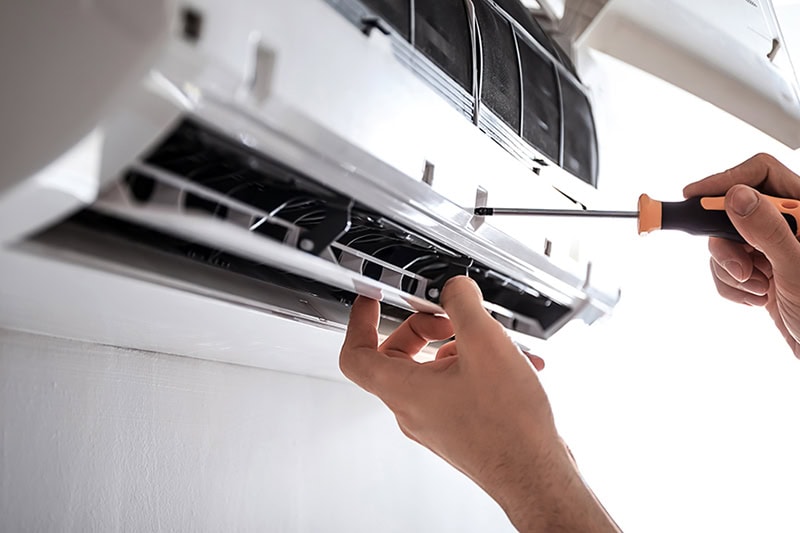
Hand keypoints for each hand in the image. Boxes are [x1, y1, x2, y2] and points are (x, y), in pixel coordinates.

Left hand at [339, 276, 618, 531]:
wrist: (536, 474)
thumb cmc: (509, 426)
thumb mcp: (485, 344)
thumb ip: (462, 304)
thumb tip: (454, 288)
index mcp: (404, 390)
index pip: (356, 355)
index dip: (359, 321)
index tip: (372, 300)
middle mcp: (413, 409)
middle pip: (398, 356)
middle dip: (424, 328)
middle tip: (450, 317)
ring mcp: (436, 421)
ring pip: (433, 370)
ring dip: (459, 346)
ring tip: (492, 342)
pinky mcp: (458, 427)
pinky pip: (455, 386)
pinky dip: (476, 367)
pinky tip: (511, 363)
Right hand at [683, 153, 799, 356]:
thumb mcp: (797, 269)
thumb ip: (767, 230)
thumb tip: (736, 198)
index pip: (761, 174)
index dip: (726, 181)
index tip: (695, 197)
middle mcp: (790, 224)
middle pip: (734, 209)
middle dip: (727, 243)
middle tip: (737, 266)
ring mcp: (774, 247)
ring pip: (725, 241)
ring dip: (731, 269)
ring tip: (758, 288)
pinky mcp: (761, 269)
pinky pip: (726, 266)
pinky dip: (731, 285)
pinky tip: (757, 298)